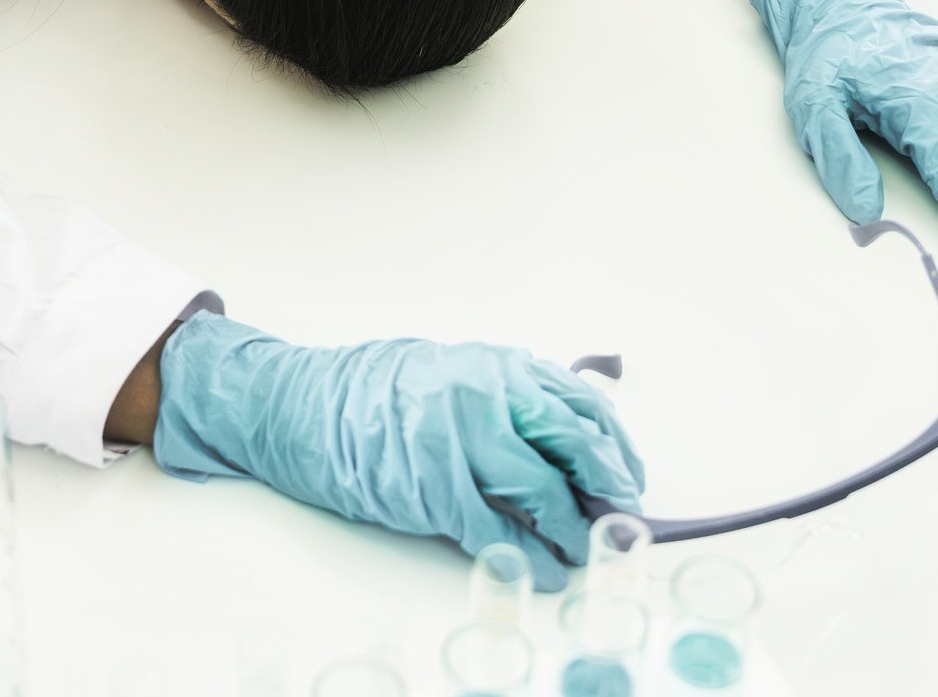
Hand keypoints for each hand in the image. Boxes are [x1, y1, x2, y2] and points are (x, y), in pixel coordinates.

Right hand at [150, 312, 644, 589]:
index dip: (613, 448)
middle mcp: (484, 395)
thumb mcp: (459, 374)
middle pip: (571, 444)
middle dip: (605, 487)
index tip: (628, 478)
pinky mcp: (431, 487)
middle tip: (622, 518)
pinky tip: (543, 570)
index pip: (579, 405)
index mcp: (497, 366)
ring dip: (572, 529)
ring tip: (584, 552)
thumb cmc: (386, 395)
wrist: (309, 408)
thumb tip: (578, 446)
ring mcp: (457, 441)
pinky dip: (527, 555)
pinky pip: (494, 529)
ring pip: (539, 490)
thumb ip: (514, 399)